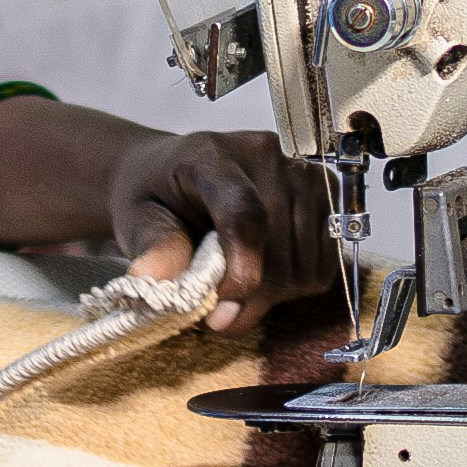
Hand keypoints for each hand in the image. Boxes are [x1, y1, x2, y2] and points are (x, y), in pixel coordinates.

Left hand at [111, 126, 334, 330]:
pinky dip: (294, 285)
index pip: (244, 213)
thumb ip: (156, 249)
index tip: (220, 311)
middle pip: (278, 249)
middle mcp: (268, 156)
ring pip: (304, 265)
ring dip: (272, 294)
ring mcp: (304, 173)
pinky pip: (323, 267)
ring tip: (237, 283)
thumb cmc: (158, 197)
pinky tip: (265, 271)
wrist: (176, 173)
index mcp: (211, 155)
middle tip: (214, 308)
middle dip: (247, 295)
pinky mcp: (328, 195)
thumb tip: (155, 283)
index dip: (240, 270)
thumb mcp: (139, 219)